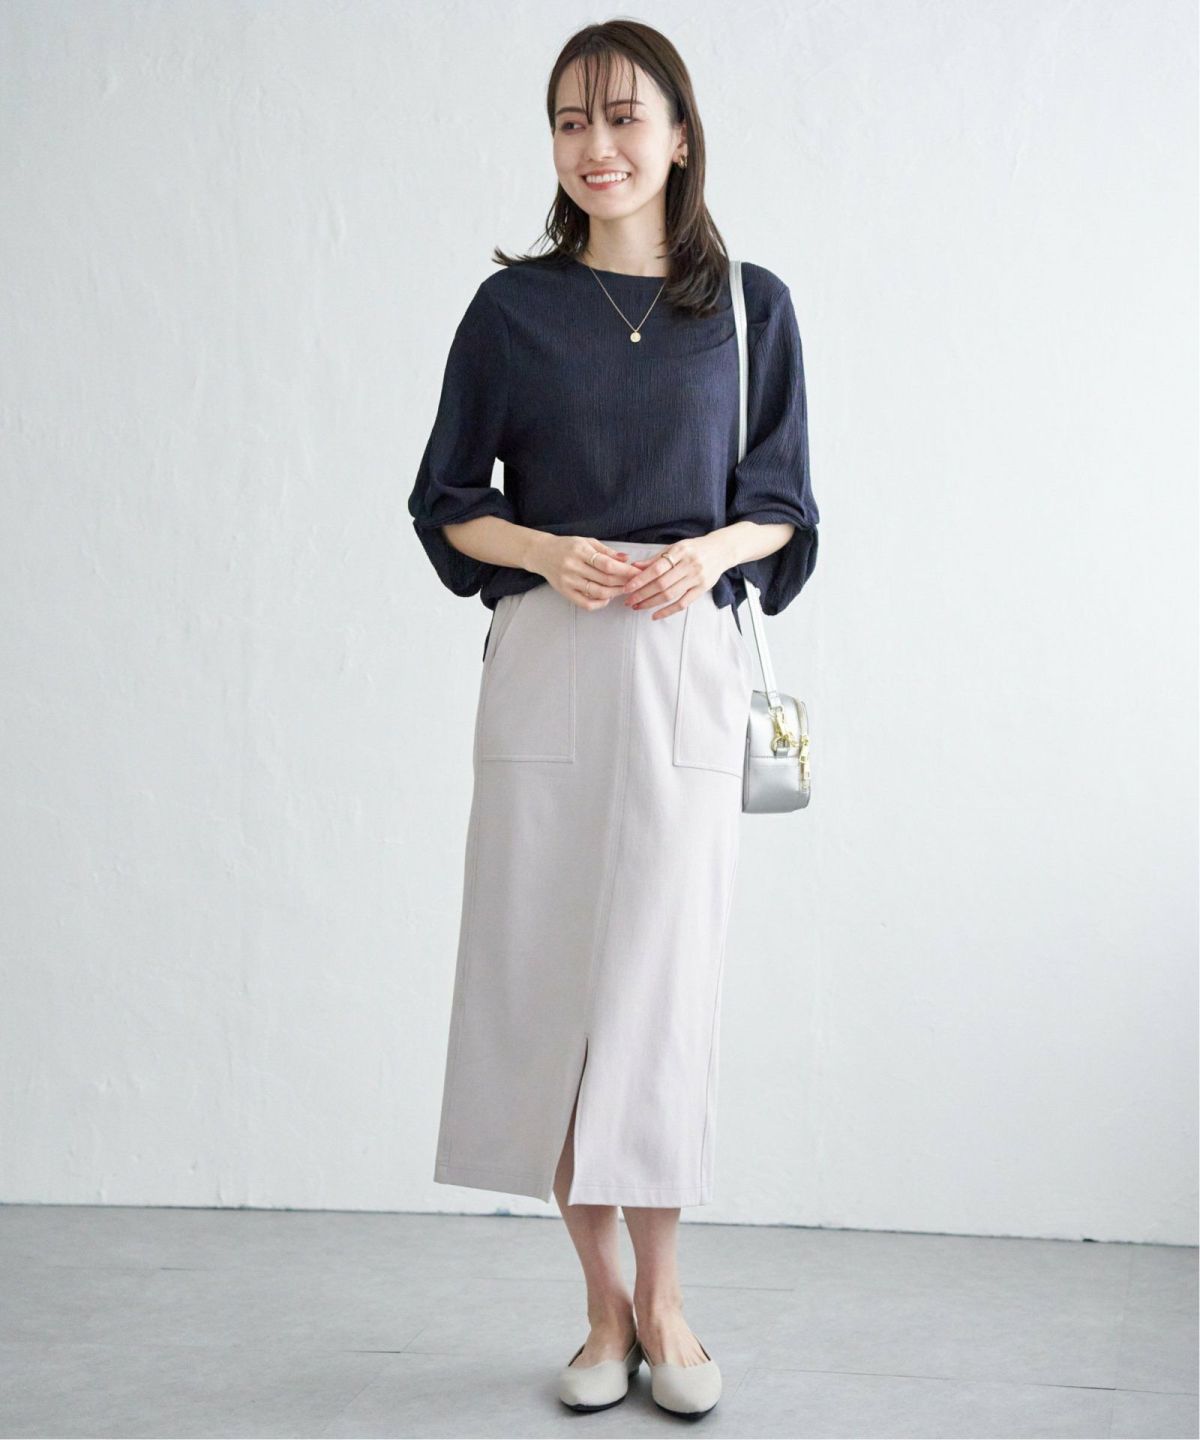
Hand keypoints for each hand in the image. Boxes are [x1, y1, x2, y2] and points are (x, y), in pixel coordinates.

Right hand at [527, 535, 642, 609]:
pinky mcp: (565, 592)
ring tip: (624, 589)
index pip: (607, 564)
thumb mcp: (586, 542)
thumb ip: (607, 551)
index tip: (637, 572)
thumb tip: (626, 558)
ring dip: (615, 593)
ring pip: (598, 592)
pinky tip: (607, 598)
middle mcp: (573, 567)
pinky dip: (599, 604)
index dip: (625, 570)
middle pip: (605, 579)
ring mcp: (568, 581)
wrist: (542, 554)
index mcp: (580, 551)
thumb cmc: (567, 546)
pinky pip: (585, 604)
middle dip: (624, 582)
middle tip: (635, 582)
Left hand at [618, 534, 730, 619]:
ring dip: (651, 603)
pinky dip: (668, 611)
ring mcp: (697, 578)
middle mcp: (689, 565)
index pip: (657, 568)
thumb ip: (655, 558)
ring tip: (637, 607)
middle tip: (628, 601)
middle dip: (642, 594)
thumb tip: (634, 567)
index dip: (641, 579)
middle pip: (662, 584)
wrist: (721, 550)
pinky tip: (655, 615)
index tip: (627, 587)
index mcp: (680, 551)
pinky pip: (683, 603)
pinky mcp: (702, 588)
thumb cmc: (694, 549)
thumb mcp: (675, 548)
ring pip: (670, 594)